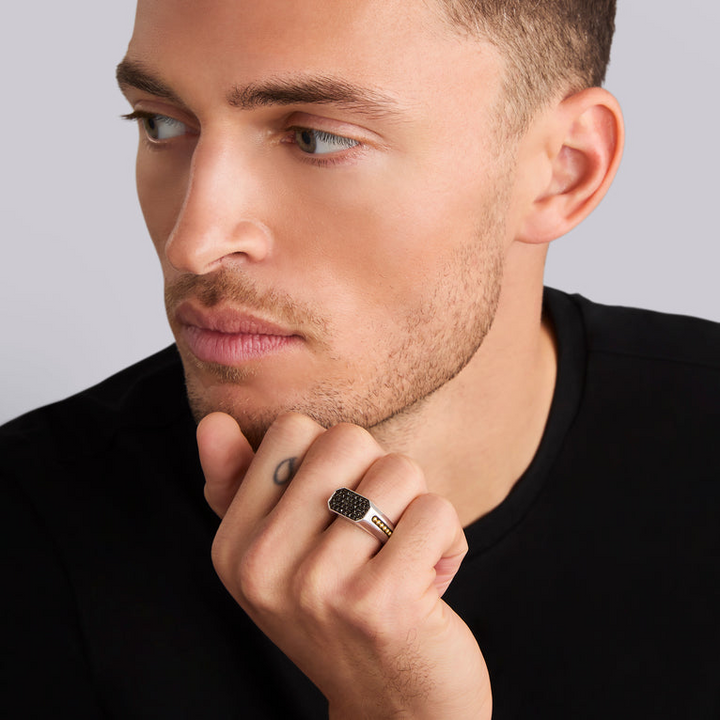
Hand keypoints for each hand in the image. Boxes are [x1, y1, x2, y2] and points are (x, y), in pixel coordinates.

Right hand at [198, 411, 491, 718]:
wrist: (394, 711)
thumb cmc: (343, 612)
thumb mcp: (281, 554)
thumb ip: (242, 484)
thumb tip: (213, 422)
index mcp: (234, 546)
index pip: (292, 430)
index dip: (334, 461)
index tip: (335, 517)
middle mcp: (263, 567)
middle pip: (348, 439)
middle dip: (379, 478)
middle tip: (376, 538)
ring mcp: (319, 589)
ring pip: (398, 470)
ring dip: (417, 510)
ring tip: (401, 560)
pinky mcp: (381, 605)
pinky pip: (435, 512)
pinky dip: (448, 539)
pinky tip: (430, 582)